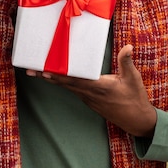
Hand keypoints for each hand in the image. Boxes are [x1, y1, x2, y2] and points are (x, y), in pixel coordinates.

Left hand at [26, 45, 157, 137]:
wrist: (137, 120)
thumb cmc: (135, 98)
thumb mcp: (133, 78)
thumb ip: (126, 61)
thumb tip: (128, 47)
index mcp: (99, 86)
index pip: (74, 80)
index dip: (59, 76)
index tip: (45, 71)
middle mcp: (90, 93)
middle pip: (64, 83)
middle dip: (47, 77)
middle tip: (30, 70)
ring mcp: (88, 98)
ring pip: (67, 87)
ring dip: (52, 80)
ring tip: (37, 72)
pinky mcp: (89, 100)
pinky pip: (72, 90)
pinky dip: (62, 83)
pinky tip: (56, 78)